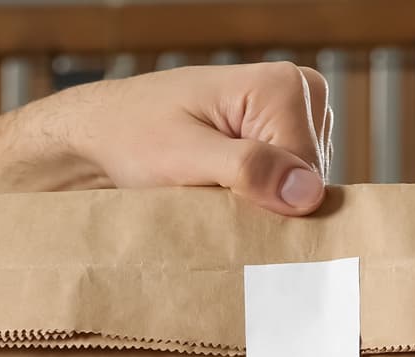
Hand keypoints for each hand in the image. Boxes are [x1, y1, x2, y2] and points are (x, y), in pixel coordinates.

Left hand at [26, 62, 332, 215]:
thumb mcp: (184, 156)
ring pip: (300, 188)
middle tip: (212, 200)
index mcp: (283, 87)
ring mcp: (293, 116)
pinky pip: (287, 185)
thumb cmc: (133, 135)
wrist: (105, 131)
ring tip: (212, 192)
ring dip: (259, 202)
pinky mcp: (280, 136)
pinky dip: (256, 198)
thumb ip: (246, 170)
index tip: (225, 210)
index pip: (309, 173)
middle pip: (309, 180)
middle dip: (266, 202)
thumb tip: (307, 192)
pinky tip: (222, 191)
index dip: (272, 205)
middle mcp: (299, 94)